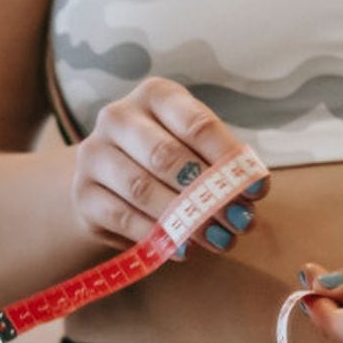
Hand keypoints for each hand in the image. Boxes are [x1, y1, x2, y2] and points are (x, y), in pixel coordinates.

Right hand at [71, 77, 268, 256]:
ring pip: (142, 189)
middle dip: (208, 194)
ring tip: (218, 239)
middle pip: (166, 157)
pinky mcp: (83, 194)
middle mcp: (118, 117)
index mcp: (154, 95)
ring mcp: (94, 154)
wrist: (108, 182)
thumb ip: (222, 165)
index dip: (230, 159)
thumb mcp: (196, 149)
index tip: (259, 190)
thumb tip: (251, 193)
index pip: (196, 124)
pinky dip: (158, 235)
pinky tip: (185, 248)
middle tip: (240, 222)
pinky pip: (123, 217)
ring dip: (185, 219)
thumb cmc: (167, 160)